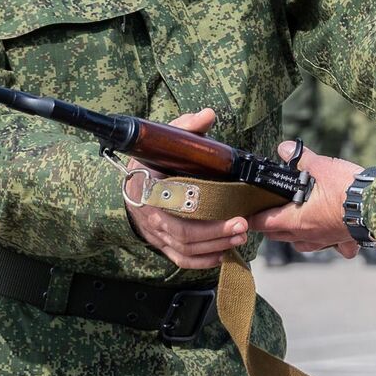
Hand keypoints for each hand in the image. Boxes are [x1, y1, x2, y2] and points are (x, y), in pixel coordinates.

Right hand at [126, 108, 250, 269]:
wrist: (132, 184)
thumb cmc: (151, 162)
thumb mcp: (162, 141)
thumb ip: (185, 128)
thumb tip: (208, 115)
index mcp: (149, 187)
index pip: (173, 206)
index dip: (202, 214)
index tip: (232, 212)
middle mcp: (150, 214)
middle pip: (182, 233)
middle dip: (216, 233)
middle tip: (243, 226)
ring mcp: (154, 232)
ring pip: (184, 249)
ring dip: (214, 246)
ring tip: (240, 237)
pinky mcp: (161, 243)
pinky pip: (180, 259)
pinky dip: (202, 260)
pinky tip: (223, 254)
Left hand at [248, 142, 364, 256]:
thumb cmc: (349, 189)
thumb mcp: (322, 167)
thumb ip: (302, 159)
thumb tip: (284, 148)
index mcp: (297, 220)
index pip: (265, 223)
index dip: (252, 220)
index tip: (244, 218)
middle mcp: (308, 235)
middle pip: (280, 236)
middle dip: (270, 227)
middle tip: (264, 217)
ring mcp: (326, 241)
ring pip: (301, 244)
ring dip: (293, 237)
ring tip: (292, 226)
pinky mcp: (342, 241)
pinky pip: (329, 246)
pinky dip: (324, 242)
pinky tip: (328, 236)